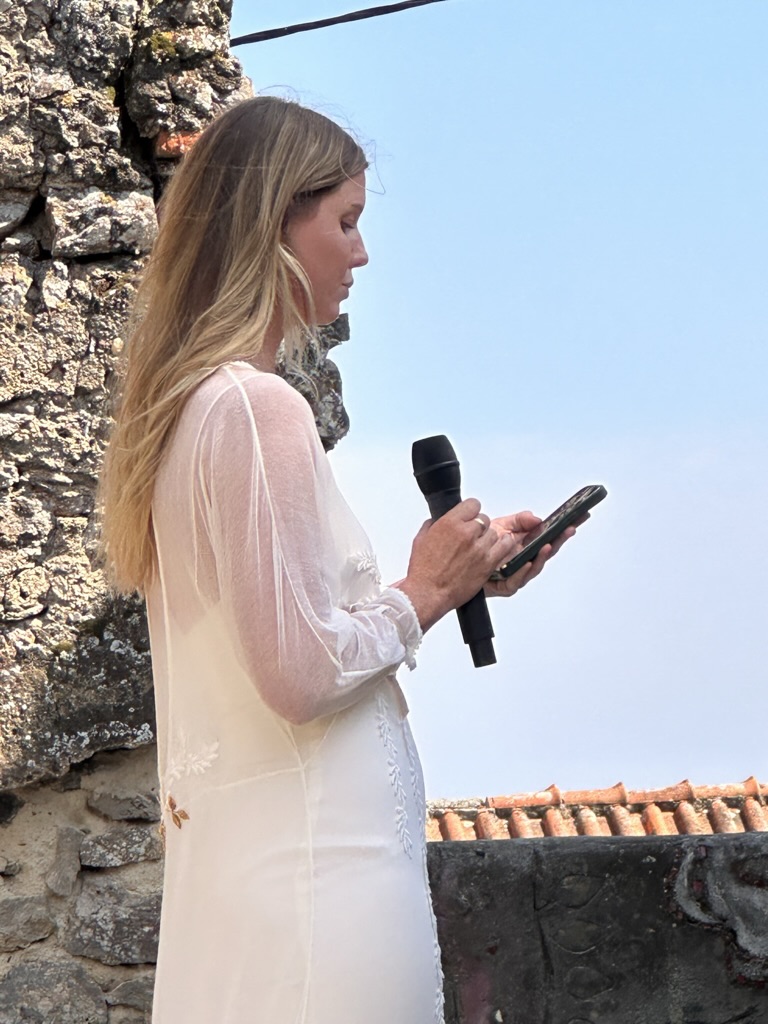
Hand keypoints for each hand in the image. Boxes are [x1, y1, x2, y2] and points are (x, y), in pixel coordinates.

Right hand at [394, 498, 517, 630]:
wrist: (428, 592)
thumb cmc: (424, 571)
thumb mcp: (421, 539)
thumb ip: (433, 525)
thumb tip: (438, 521)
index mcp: (450, 523)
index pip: (472, 504)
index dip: (471, 511)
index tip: (469, 517)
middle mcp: (466, 533)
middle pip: (484, 519)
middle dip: (478, 527)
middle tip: (472, 536)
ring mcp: (479, 548)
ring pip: (494, 533)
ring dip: (488, 538)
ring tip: (481, 546)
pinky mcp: (487, 563)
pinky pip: (504, 547)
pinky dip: (502, 546)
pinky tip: (497, 548)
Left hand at [484, 510, 579, 597]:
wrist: (460, 561)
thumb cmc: (481, 546)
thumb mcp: (501, 526)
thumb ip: (519, 521)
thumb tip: (537, 518)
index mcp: (527, 545)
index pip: (551, 535)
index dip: (564, 527)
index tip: (578, 517)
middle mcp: (526, 560)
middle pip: (548, 551)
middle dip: (560, 540)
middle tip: (569, 529)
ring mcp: (518, 574)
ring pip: (535, 567)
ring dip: (543, 556)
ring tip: (548, 545)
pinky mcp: (506, 586)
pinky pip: (517, 581)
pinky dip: (523, 572)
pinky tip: (527, 563)